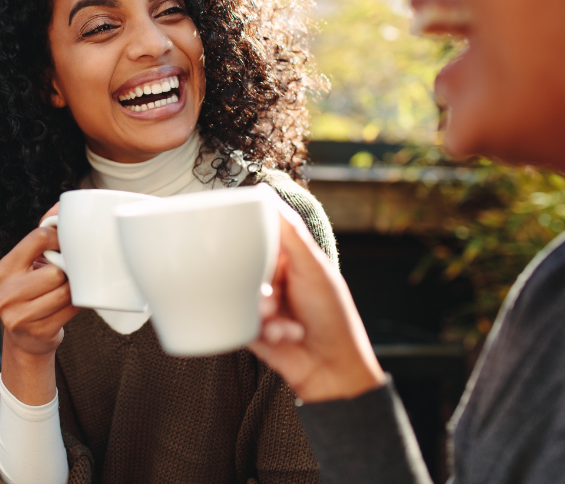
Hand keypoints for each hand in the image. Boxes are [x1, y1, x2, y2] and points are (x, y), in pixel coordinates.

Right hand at [0, 203, 79, 403]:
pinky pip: (70, 310)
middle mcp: (5, 293)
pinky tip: (69, 304)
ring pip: (64, 291)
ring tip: (67, 290)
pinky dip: (76, 305)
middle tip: (66, 275)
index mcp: (4, 269)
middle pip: (55, 271)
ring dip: (73, 290)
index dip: (58, 239)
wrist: (26, 338)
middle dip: (66, 273)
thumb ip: (44, 233)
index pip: (38, 238)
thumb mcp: (30, 263)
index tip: (63, 246)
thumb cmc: (32, 291)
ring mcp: (19, 316)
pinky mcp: (37, 332)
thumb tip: (63, 204)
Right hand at [248, 202, 384, 402]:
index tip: (230, 233)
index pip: (259, 238)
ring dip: (261, 310)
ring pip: (240, 296)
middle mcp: (274, 280)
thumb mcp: (313, 267)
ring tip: (279, 320)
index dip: (248, 238)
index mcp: (289, 260)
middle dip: (257, 284)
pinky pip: (239, 322)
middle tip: (271, 295)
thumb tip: (265, 195)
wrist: (333, 370)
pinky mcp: (251, 331)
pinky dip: (264, 330)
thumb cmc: (333, 317)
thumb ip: (289, 232)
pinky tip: (285, 336)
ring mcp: (261, 306)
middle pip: (243, 267)